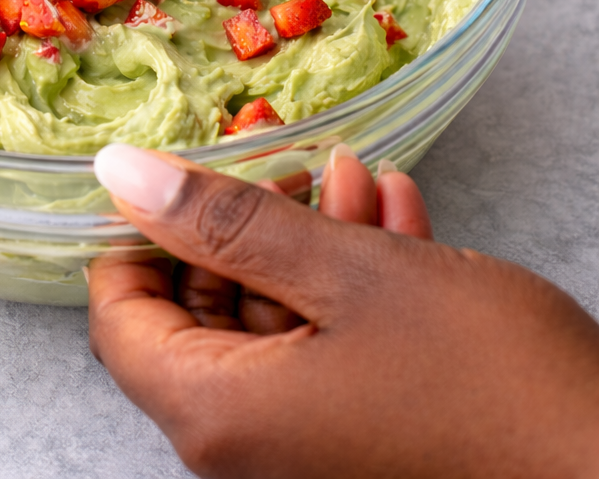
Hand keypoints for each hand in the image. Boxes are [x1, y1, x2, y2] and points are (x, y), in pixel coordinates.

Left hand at [87, 144, 598, 478]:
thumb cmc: (485, 380)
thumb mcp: (345, 274)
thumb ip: (222, 221)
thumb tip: (120, 171)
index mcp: (219, 412)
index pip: (120, 316)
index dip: (138, 235)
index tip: (180, 176)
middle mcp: (248, 439)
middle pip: (201, 307)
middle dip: (246, 224)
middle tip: (292, 166)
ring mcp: (306, 436)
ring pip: (275, 314)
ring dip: (310, 238)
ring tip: (358, 178)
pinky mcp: (358, 427)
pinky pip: (325, 343)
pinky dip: (349, 280)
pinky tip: (393, 216)